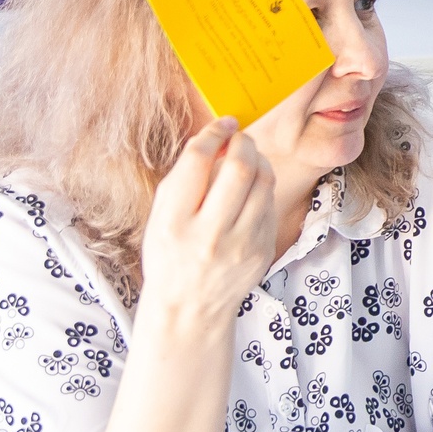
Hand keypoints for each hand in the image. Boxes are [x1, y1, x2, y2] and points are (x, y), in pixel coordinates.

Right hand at [138, 118, 278, 338]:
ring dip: (259, 160)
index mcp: (174, 222)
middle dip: (243, 142)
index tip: (222, 124)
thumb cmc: (170, 254)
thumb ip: (184, 178)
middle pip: (239, 167)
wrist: (189, 307)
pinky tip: (251, 188)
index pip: (197, 161)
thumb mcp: (161, 217)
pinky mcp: (262, 250)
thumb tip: (215, 138)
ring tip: (247, 158)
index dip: (213, 133)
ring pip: (264, 182)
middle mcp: (208, 234)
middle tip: (239, 138)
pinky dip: (263, 187)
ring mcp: (240, 245)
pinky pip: (270, 203)